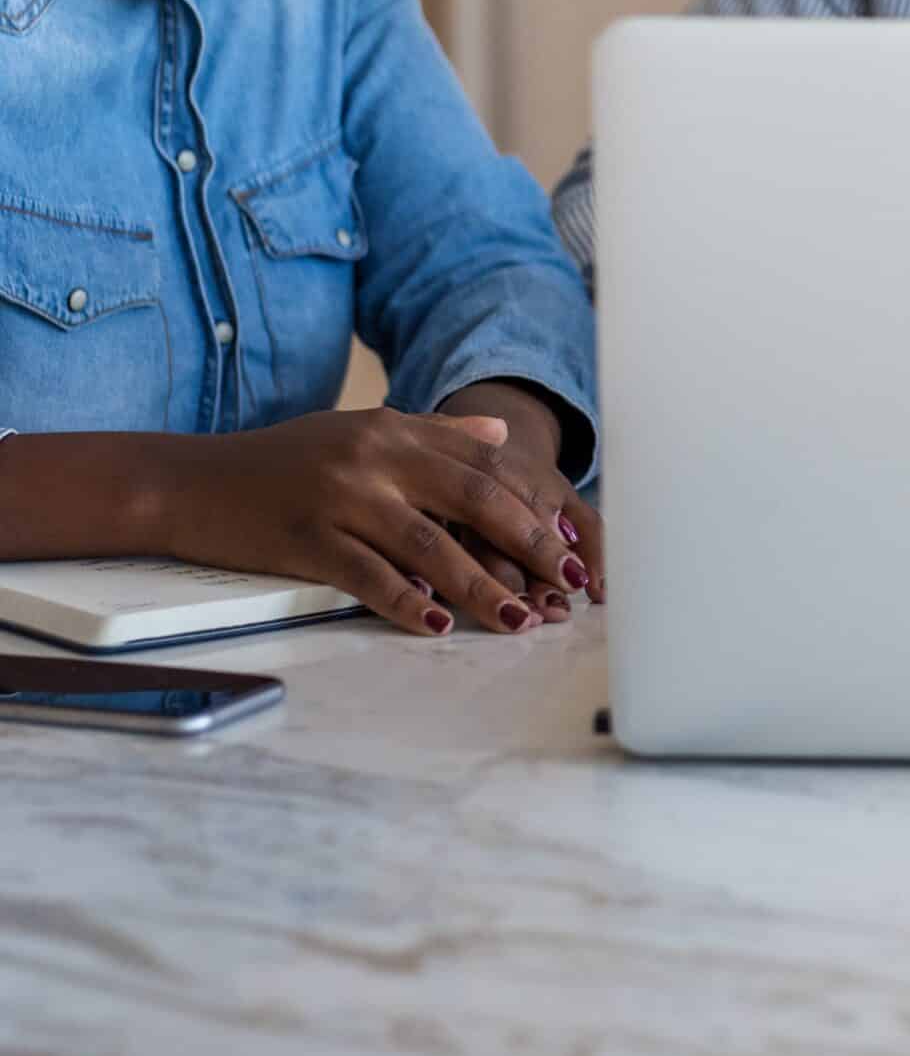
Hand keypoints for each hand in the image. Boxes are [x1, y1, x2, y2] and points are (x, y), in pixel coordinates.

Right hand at [130, 409, 593, 636]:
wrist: (191, 481)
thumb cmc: (284, 460)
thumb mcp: (363, 429)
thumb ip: (436, 434)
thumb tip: (502, 436)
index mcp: (396, 429)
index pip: (487, 465)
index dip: (535, 503)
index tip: (573, 539)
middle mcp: (377, 457)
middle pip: (474, 501)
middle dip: (530, 544)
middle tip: (569, 582)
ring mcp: (342, 497)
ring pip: (431, 545)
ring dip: (482, 586)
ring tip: (520, 618)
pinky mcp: (307, 538)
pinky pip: (368, 576)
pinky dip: (408, 602)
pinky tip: (440, 626)